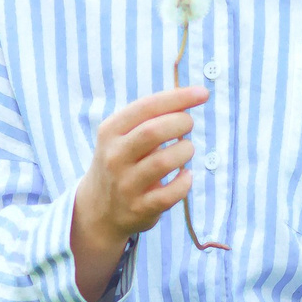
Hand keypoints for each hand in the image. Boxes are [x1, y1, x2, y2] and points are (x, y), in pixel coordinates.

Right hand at [71, 85, 209, 301]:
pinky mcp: (140, 208)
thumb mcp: (123, 136)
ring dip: (185, 151)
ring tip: (186, 149)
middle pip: (153, 132)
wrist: (99, 209)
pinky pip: (171, 194)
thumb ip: (151, 118)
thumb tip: (192, 97)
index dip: (177, 98)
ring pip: (164, 162)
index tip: (202, 93)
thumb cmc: (123, 162)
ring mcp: (126, 185)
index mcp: (110, 131)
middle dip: (180, 122)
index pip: (146, 107)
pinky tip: (185, 175)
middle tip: (189, 124)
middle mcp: (114, 157)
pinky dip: (185, 182)